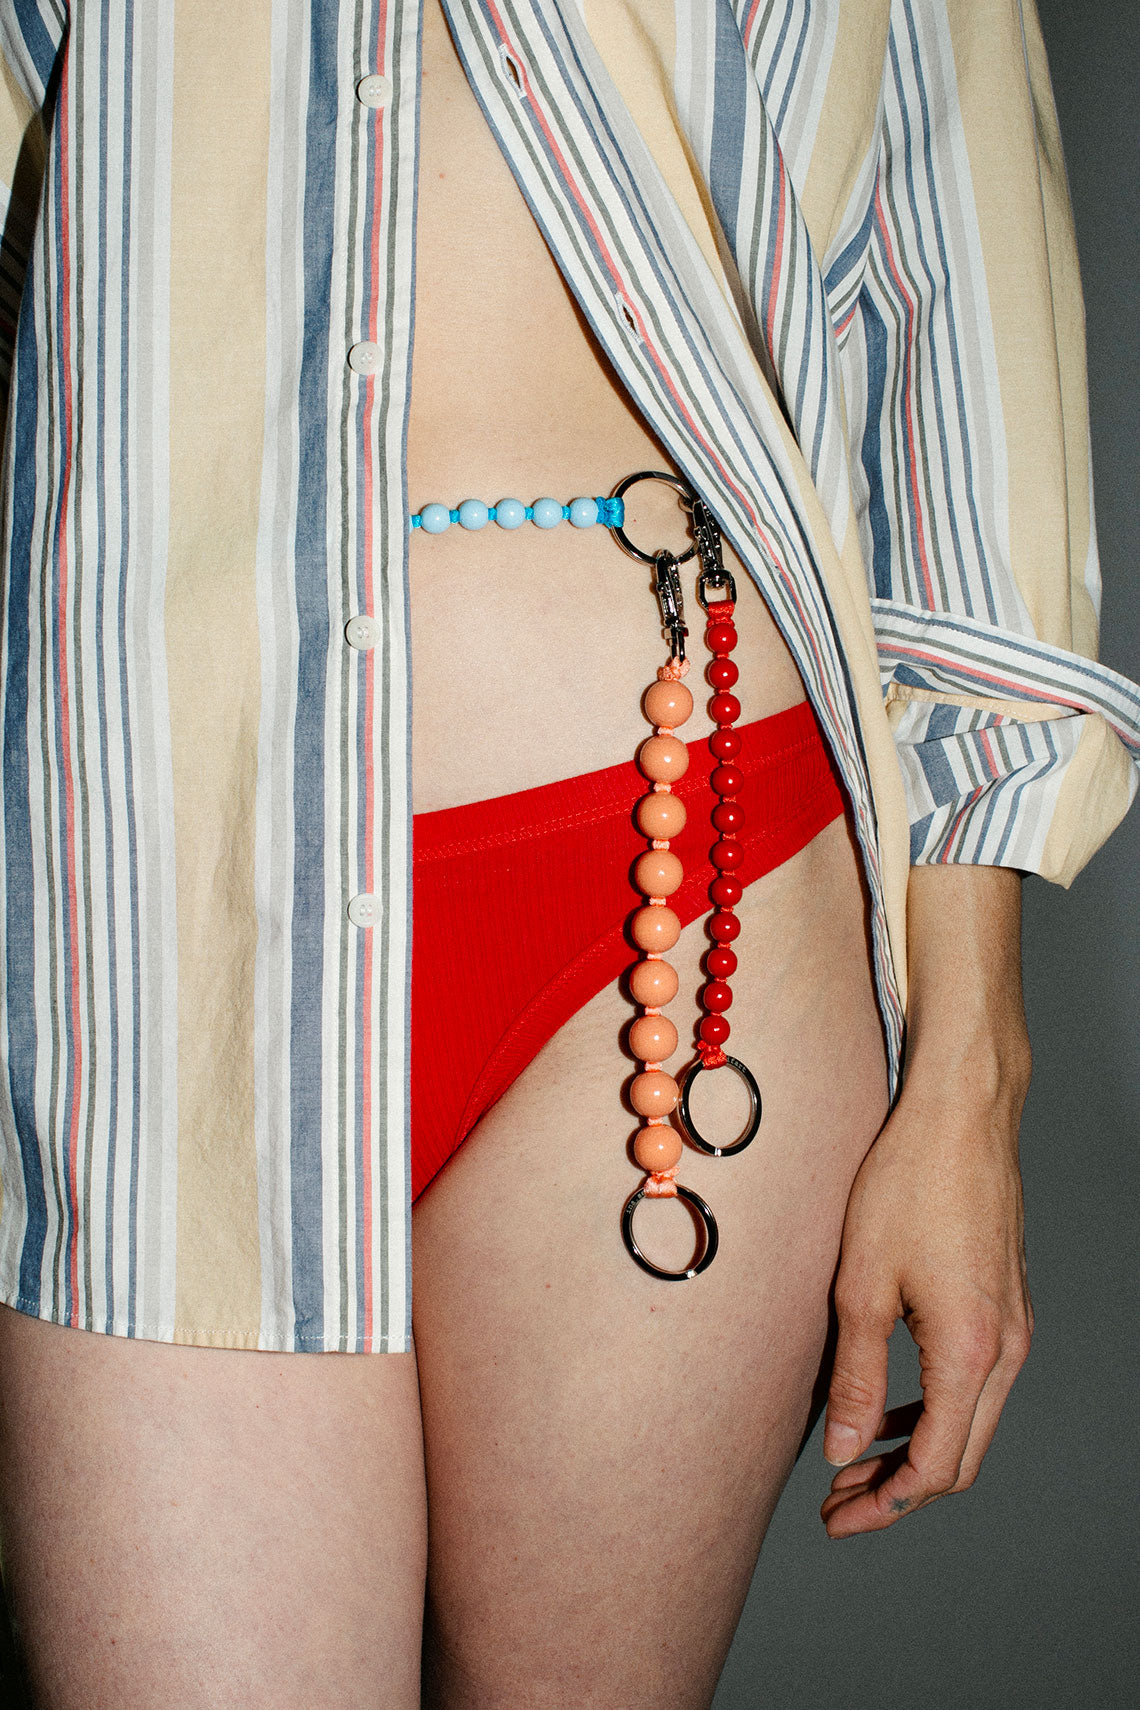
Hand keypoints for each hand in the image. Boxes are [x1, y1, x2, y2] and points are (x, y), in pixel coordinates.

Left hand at [819, 864, 1033, 1536]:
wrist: (960, 1111)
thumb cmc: (907, 1182)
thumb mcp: (861, 1283)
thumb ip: (856, 1374)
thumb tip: (847, 1449)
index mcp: (971, 1351)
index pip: (936, 1467)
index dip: (884, 1506)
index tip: (834, 1518)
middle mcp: (1005, 1345)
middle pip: (961, 1456)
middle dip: (898, 1490)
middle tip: (837, 1502)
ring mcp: (1012, 1322)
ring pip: (971, 1420)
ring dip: (915, 1448)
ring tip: (853, 1460)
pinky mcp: (1003, 1298)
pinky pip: (974, 1379)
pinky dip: (931, 1405)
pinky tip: (888, 1399)